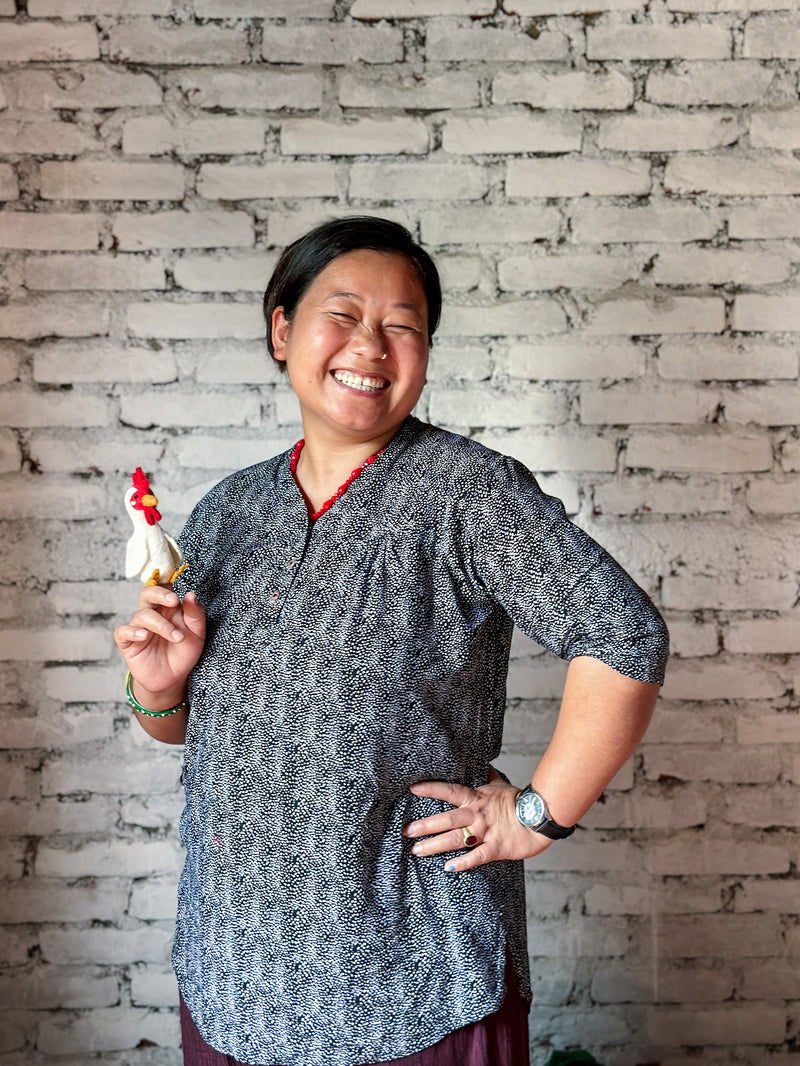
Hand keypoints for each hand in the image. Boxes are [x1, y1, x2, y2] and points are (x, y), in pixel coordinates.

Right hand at [113, 586, 205, 701]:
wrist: (173, 679)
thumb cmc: (184, 653)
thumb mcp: (197, 634)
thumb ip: (195, 614)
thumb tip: (190, 594)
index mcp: (168, 608)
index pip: (164, 588)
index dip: (169, 586)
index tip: (180, 592)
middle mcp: (152, 614)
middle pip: (148, 593)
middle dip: (159, 594)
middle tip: (173, 601)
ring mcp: (139, 627)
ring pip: (141, 614)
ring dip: (160, 624)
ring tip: (177, 637)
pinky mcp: (128, 643)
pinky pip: (122, 631)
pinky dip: (132, 631)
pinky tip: (144, 636)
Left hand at [403, 766, 553, 871]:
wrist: (540, 817)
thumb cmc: (519, 801)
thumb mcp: (500, 785)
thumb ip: (488, 776)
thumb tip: (483, 763)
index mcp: (477, 799)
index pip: (450, 791)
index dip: (431, 789)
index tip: (413, 789)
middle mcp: (477, 815)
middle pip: (447, 819)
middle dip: (425, 825)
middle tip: (407, 831)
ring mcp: (486, 832)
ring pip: (456, 839)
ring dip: (435, 845)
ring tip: (417, 850)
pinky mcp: (496, 848)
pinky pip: (476, 857)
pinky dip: (462, 862)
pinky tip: (448, 867)